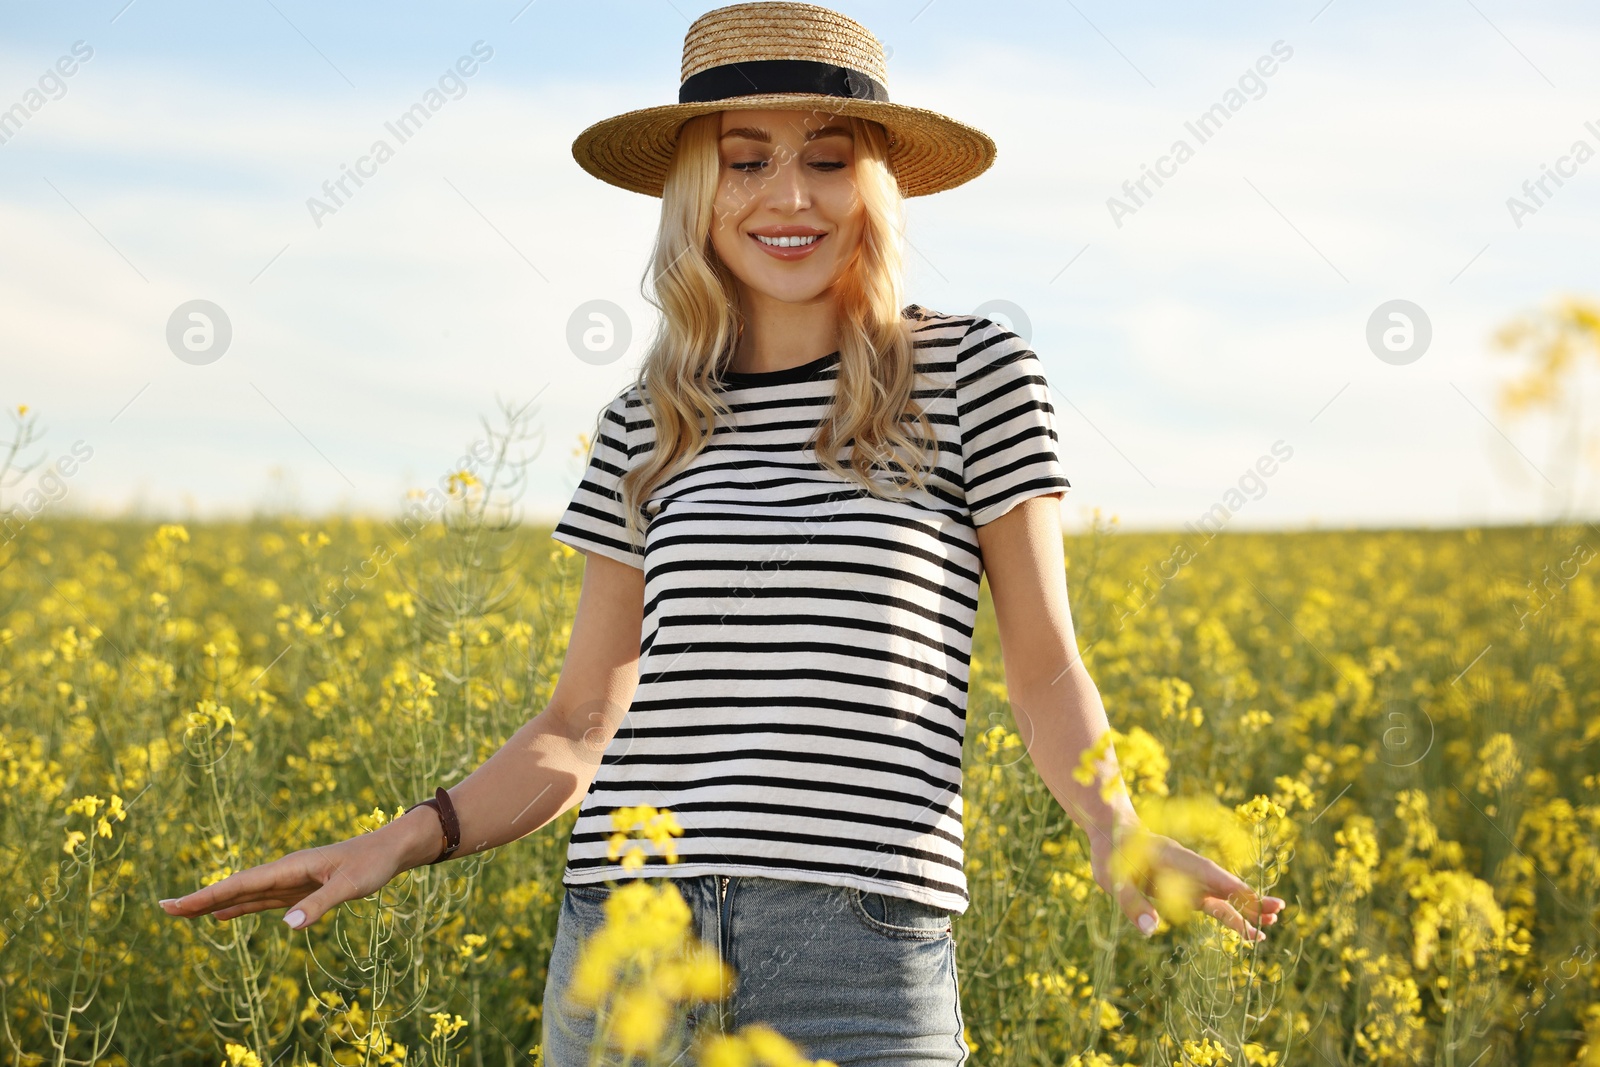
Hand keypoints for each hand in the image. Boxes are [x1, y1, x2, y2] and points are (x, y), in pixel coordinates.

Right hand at [157, 819, 425, 929]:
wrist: (391, 849)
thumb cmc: (373, 864)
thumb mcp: (350, 885)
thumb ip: (320, 904)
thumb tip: (287, 926)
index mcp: (291, 867)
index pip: (241, 884)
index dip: (207, 896)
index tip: (176, 904)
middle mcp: (285, 871)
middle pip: (235, 888)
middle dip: (201, 899)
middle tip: (164, 909)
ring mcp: (290, 880)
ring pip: (245, 894)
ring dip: (216, 903)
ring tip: (184, 912)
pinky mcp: (300, 888)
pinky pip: (262, 899)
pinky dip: (240, 906)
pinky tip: (224, 915)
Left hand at [1088, 819, 1285, 941]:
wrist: (1111, 832)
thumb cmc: (1111, 851)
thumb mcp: (1113, 877)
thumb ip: (1131, 902)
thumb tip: (1151, 930)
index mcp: (1172, 858)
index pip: (1206, 873)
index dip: (1229, 885)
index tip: (1252, 897)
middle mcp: (1186, 868)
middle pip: (1222, 884)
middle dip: (1248, 898)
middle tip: (1277, 912)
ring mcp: (1187, 878)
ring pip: (1220, 896)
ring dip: (1243, 910)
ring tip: (1269, 928)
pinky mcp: (1183, 888)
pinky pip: (1210, 903)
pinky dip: (1228, 914)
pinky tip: (1244, 928)